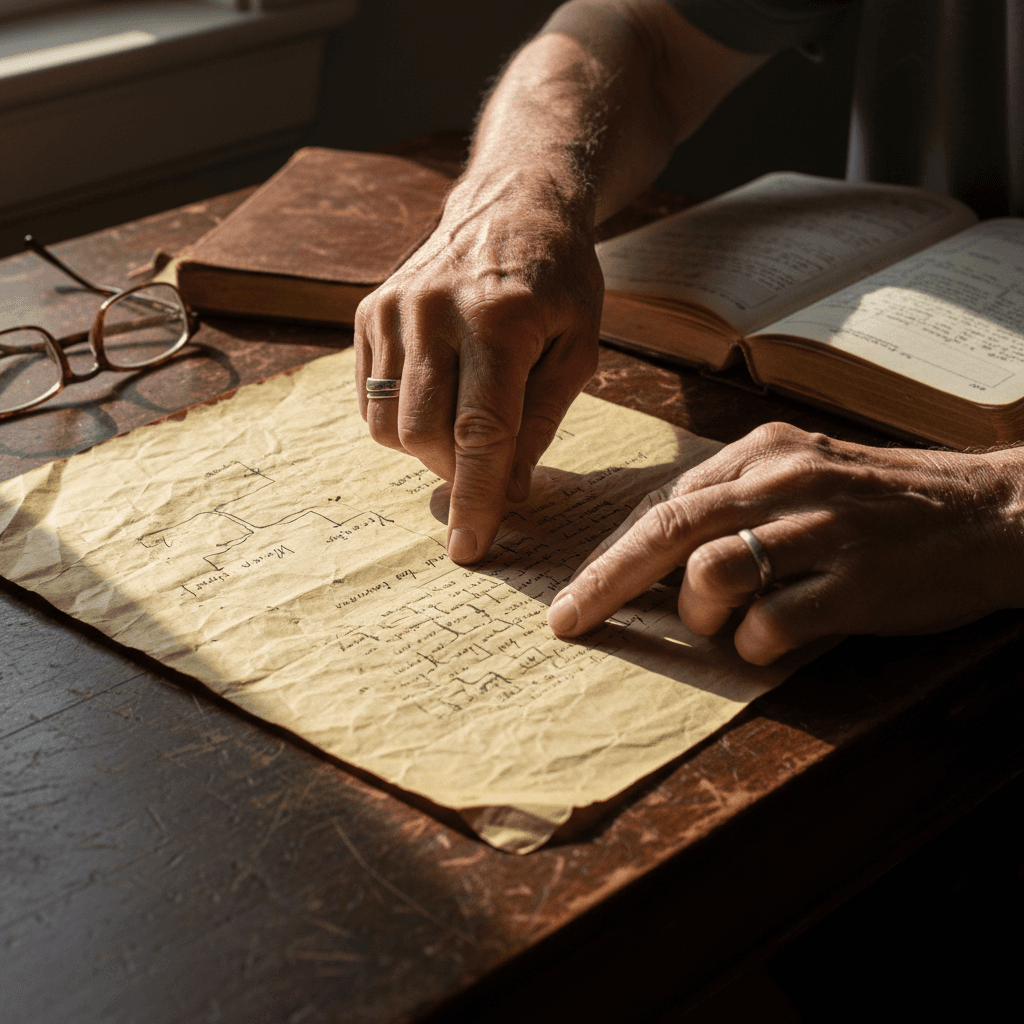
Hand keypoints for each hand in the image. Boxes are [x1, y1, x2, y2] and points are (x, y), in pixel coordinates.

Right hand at [355, 174, 602, 563]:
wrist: (511, 204)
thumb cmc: (558, 280)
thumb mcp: (577, 348)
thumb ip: (540, 421)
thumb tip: (507, 493)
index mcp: (500, 320)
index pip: (480, 431)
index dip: (476, 496)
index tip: (470, 549)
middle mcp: (434, 312)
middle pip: (423, 434)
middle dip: (453, 472)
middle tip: (485, 465)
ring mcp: (392, 310)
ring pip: (387, 423)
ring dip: (426, 449)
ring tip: (463, 423)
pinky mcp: (368, 313)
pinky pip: (370, 399)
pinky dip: (402, 420)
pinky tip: (438, 395)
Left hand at [547, 422, 1023, 663]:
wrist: (991, 512)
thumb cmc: (885, 499)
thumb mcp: (805, 473)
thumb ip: (735, 500)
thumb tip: (662, 551)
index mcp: (764, 452)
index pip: (663, 503)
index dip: (611, 551)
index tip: (576, 588)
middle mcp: (785, 482)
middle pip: (666, 531)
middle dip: (604, 582)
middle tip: (568, 621)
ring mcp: (821, 530)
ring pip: (712, 573)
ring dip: (699, 614)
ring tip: (724, 622)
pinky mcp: (856, 582)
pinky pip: (772, 624)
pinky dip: (754, 645)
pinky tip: (771, 642)